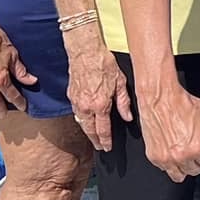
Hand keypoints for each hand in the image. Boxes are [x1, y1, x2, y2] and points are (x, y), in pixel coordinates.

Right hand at [65, 25, 131, 150]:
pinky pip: (77, 113)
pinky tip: (86, 120)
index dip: (106, 141)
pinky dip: (82, 119)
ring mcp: (77, 102)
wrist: (86, 51)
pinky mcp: (71, 96)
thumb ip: (124, 102)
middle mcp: (87, 106)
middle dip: (95, 141)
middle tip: (100, 147)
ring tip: (94, 137)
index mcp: (100, 104)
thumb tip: (128, 117)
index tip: (107, 147)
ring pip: (82, 123)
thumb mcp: (120, 82)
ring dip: (88, 131)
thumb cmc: (103, 63)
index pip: (103, 130)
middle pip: (90, 131)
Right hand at [138, 83, 199, 182]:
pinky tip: (171, 151)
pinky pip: (164, 168)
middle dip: (196, 162)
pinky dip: (168, 162)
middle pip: (194, 171)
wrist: (160, 98)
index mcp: (197, 147)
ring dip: (183, 166)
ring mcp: (166, 158)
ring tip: (184, 156)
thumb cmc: (180, 103)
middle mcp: (181, 156)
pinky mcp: (154, 156)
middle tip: (195, 152)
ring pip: (179, 175)